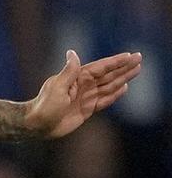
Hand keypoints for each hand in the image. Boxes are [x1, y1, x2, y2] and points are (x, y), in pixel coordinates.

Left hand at [24, 48, 141, 138]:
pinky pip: (104, 100)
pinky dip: (114, 95)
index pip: (101, 67)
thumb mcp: (57, 87)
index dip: (116, 62)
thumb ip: (69, 71)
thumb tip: (72, 52)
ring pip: (109, 86)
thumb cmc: (45, 106)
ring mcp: (86, 97)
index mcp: (78, 78)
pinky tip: (123, 88)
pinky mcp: (86, 110)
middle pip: (109, 75)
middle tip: (139, 59)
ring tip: (136, 71)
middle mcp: (84, 85)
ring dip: (123, 79)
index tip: (130, 55)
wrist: (37, 125)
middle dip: (124, 68)